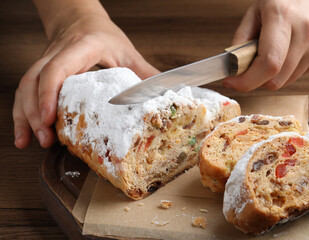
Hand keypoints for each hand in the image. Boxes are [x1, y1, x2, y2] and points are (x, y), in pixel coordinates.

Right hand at [13, 7, 158, 148]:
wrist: (80, 18)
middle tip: (45, 138)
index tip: (50, 118)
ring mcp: (46, 61)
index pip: (58, 68)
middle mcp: (58, 53)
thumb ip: (145, 73)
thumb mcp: (127, 51)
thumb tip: (165, 96)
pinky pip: (25, 90)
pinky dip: (22, 112)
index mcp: (82, 47)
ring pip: (25, 87)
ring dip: (24, 116)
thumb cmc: (103, 34)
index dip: (50, 93)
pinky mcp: (41, 71)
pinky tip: (25, 133)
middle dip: (35, 112)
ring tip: (28, 141)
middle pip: (34, 81)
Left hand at [223, 0, 308, 91]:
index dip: (246, 80)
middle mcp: (306, 31)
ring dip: (271, 77)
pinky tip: (285, 53)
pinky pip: (298, 75)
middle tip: (246, 72)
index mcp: (284, 16)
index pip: (268, 64)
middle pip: (276, 79)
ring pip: (286, 81)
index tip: (232, 82)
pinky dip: (285, 71)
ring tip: (268, 56)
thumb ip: (242, 38)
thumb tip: (233, 65)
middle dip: (256, 81)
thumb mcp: (256, 9)